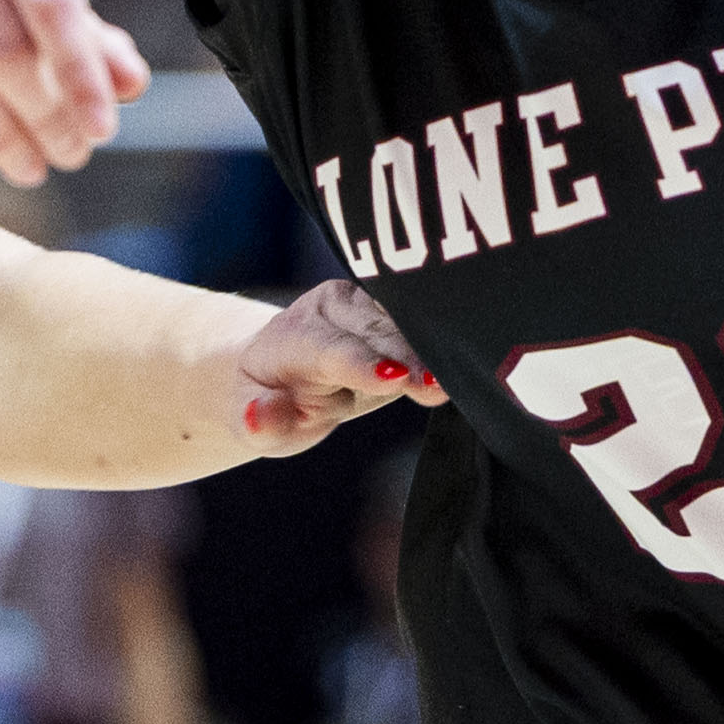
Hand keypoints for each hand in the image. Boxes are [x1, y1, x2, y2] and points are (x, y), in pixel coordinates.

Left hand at [236, 277, 441, 454]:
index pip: (332, 349)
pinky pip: (427, 322)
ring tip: (457, 379)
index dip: (363, 363)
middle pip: (379, 333)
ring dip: (434, 349)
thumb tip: (258, 417)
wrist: (279, 366)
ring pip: (409, 322)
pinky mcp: (399, 309)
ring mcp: (371, 303)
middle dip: (409, 357)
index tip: (393, 379)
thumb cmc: (268, 398)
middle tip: (439, 386)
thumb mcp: (252, 420)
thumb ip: (259, 421)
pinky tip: (470, 361)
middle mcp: (334, 307)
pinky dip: (445, 344)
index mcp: (295, 335)